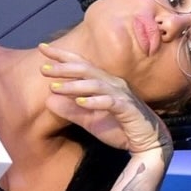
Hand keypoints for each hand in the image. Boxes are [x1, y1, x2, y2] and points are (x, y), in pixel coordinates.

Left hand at [39, 43, 170, 153]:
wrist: (148, 143)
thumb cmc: (120, 128)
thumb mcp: (89, 120)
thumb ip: (70, 110)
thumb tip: (48, 100)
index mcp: (104, 82)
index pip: (81, 64)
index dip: (63, 56)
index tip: (43, 48)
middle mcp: (113, 84)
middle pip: (86, 69)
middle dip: (64, 67)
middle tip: (43, 69)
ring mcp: (122, 95)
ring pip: (96, 84)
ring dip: (74, 85)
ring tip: (54, 87)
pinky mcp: (128, 109)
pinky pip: (111, 102)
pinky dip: (95, 101)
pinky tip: (81, 102)